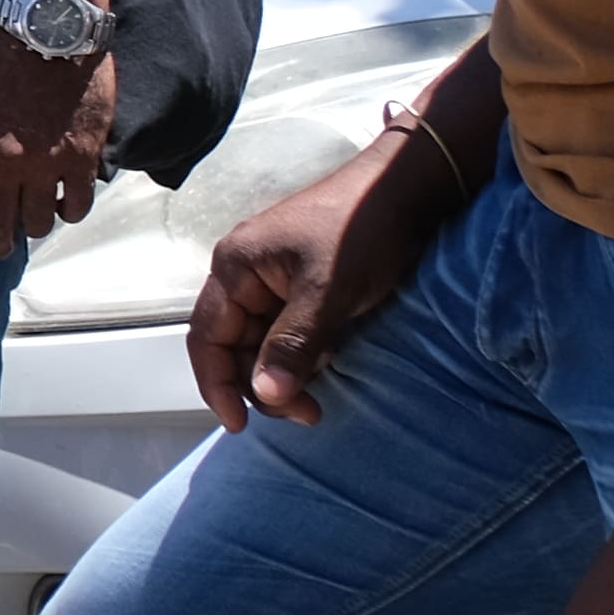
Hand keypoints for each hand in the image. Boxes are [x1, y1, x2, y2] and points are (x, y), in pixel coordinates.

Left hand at [0, 27, 115, 271]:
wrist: (51, 30)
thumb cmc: (1, 60)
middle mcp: (2, 162)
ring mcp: (45, 163)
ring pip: (39, 223)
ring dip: (34, 224)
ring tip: (34, 213)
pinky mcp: (82, 157)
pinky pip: (77, 205)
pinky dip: (70, 209)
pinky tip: (66, 200)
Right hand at [185, 130, 457, 430]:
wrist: (406, 190)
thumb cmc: (362, 230)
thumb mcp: (328, 291)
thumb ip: (293, 343)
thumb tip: (265, 394)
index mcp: (235, 267)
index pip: (207, 337)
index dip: (217, 384)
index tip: (240, 425)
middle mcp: (245, 274)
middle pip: (234, 345)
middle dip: (261, 385)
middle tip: (305, 414)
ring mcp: (273, 280)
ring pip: (262, 343)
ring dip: (283, 376)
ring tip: (317, 402)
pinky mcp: (301, 286)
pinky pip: (286, 333)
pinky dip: (300, 359)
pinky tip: (324, 371)